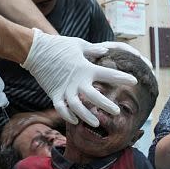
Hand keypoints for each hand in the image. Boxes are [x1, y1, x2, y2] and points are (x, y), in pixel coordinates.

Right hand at [21, 29, 138, 126]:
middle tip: (117, 112)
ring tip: (97, 124)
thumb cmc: (60, 45)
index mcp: (85, 68)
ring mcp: (64, 89)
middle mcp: (76, 81)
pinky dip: (68, 116)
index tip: (134, 81)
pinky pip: (61, 109)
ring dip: (86, 116)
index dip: (121, 78)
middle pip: (93, 96)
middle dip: (106, 104)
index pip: (108, 73)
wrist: (36, 50)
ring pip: (77, 107)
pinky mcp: (53, 94)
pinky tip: (75, 121)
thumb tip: (105, 50)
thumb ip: (93, 50)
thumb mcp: (79, 44)